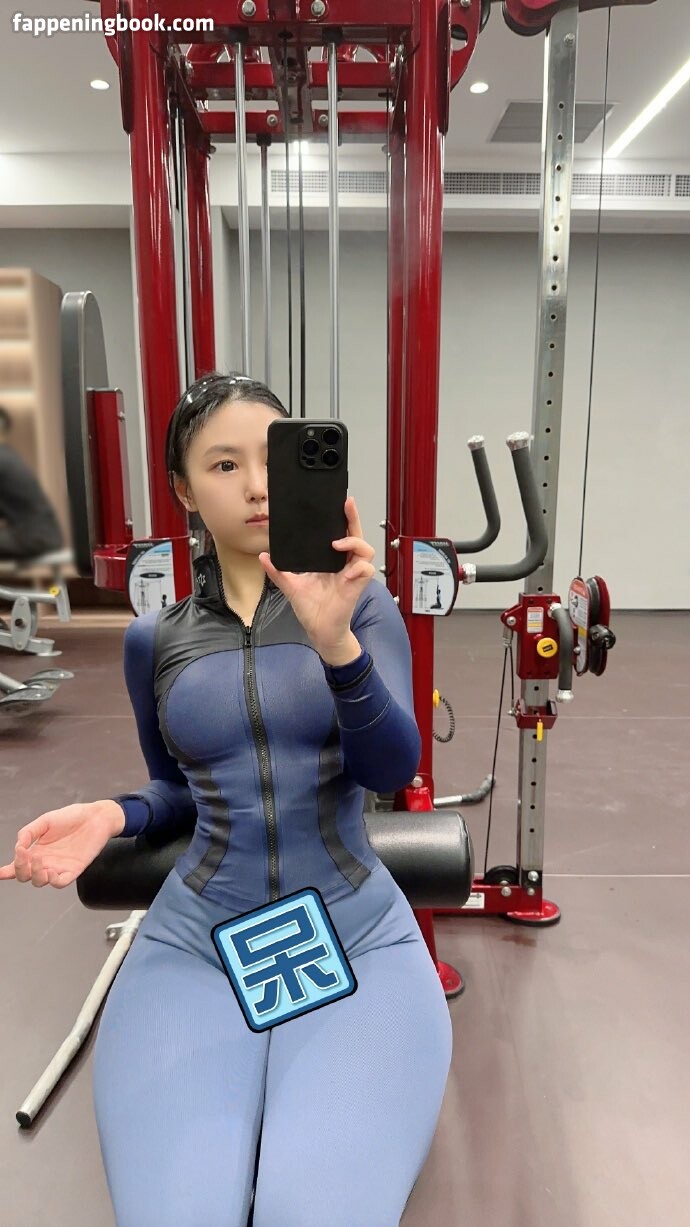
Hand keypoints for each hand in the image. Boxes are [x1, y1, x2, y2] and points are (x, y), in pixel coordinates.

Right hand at [0, 801, 123, 888]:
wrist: (96, 817)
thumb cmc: (72, 817)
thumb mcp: (45, 821)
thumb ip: (29, 832)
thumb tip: (18, 846)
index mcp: (36, 850)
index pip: (18, 865)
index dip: (6, 871)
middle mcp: (45, 861)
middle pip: (25, 876)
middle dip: (20, 869)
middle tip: (24, 855)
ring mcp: (59, 867)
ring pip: (40, 881)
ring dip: (35, 874)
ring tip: (39, 860)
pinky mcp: (74, 870)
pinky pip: (61, 882)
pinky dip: (54, 881)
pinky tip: (52, 871)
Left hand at [258, 495, 375, 653]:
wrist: (319, 631)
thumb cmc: (311, 609)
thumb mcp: (291, 586)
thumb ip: (278, 571)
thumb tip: (263, 556)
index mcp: (331, 561)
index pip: (340, 535)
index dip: (342, 519)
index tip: (338, 502)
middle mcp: (344, 564)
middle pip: (355, 535)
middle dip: (353, 518)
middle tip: (347, 503)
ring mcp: (352, 574)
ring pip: (366, 550)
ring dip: (354, 543)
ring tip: (337, 543)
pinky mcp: (357, 586)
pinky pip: (366, 570)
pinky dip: (360, 568)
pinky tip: (349, 570)